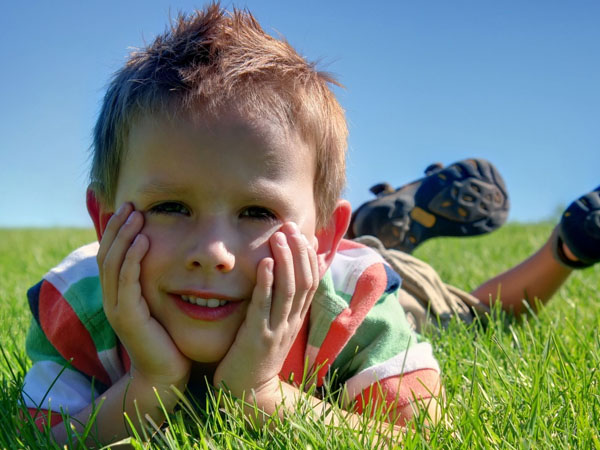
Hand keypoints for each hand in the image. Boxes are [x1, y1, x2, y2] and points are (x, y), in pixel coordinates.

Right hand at [97, 203, 190, 387]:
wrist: (165, 374)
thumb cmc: (168, 339)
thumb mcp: (159, 305)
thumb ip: (156, 284)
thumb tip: (169, 258)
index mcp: (118, 295)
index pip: (111, 255)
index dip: (117, 231)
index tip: (130, 209)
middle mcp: (112, 299)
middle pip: (107, 254)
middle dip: (117, 227)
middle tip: (131, 204)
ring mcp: (117, 308)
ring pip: (113, 264)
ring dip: (124, 236)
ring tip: (136, 214)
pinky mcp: (128, 317)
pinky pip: (127, 281)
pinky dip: (133, 259)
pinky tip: (143, 240)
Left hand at [213, 221, 318, 402]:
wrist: (247, 394)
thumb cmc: (255, 356)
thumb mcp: (274, 327)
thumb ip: (280, 304)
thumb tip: (281, 280)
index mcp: (295, 318)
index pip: (311, 282)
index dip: (310, 256)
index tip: (305, 234)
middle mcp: (291, 322)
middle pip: (304, 281)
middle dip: (299, 251)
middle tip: (292, 226)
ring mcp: (276, 330)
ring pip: (289, 290)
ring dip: (286, 260)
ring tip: (279, 236)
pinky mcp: (258, 339)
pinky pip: (265, 307)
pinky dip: (267, 283)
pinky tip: (264, 263)